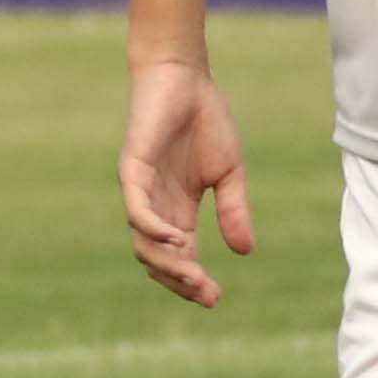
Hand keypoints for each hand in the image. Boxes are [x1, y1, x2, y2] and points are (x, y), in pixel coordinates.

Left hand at [119, 54, 253, 306]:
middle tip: (207, 295)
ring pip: (142, 241)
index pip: (179, 257)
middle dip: (180, 282)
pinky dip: (153, 229)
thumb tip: (244, 253)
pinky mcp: (132, 167)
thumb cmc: (204, 121)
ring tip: (194, 277)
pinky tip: (177, 240)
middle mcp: (155, 204)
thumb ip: (234, 211)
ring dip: (167, 263)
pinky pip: (136, 208)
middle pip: (156, 258)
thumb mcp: (229, 174)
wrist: (184, 78)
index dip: (192, 282)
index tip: (215, 299)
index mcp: (177, 209)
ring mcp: (141, 188)